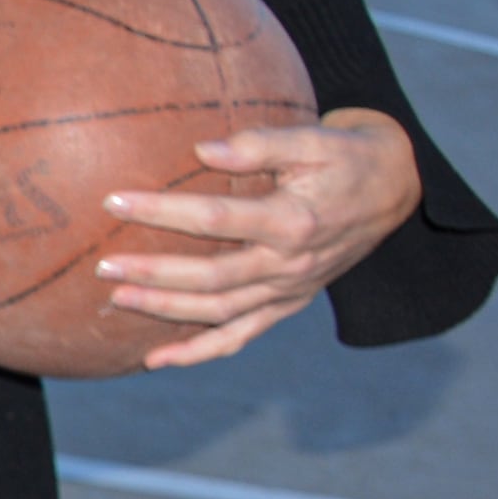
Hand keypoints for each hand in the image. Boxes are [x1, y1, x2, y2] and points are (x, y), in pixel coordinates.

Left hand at [96, 109, 421, 369]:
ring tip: (118, 300)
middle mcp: (291, 264)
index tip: (114, 200)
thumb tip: (202, 149)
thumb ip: (258, 143)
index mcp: (293, 221)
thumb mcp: (312, 139)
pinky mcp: (289, 303)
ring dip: (167, 311)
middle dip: (154, 273)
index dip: (162, 212)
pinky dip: (200, 352)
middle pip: (211, 277)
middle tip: (104, 264)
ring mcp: (290, 290)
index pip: (215, 220)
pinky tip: (158, 359)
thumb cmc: (346, 155)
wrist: (394, 188)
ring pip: (221, 313)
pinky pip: (241, 336)